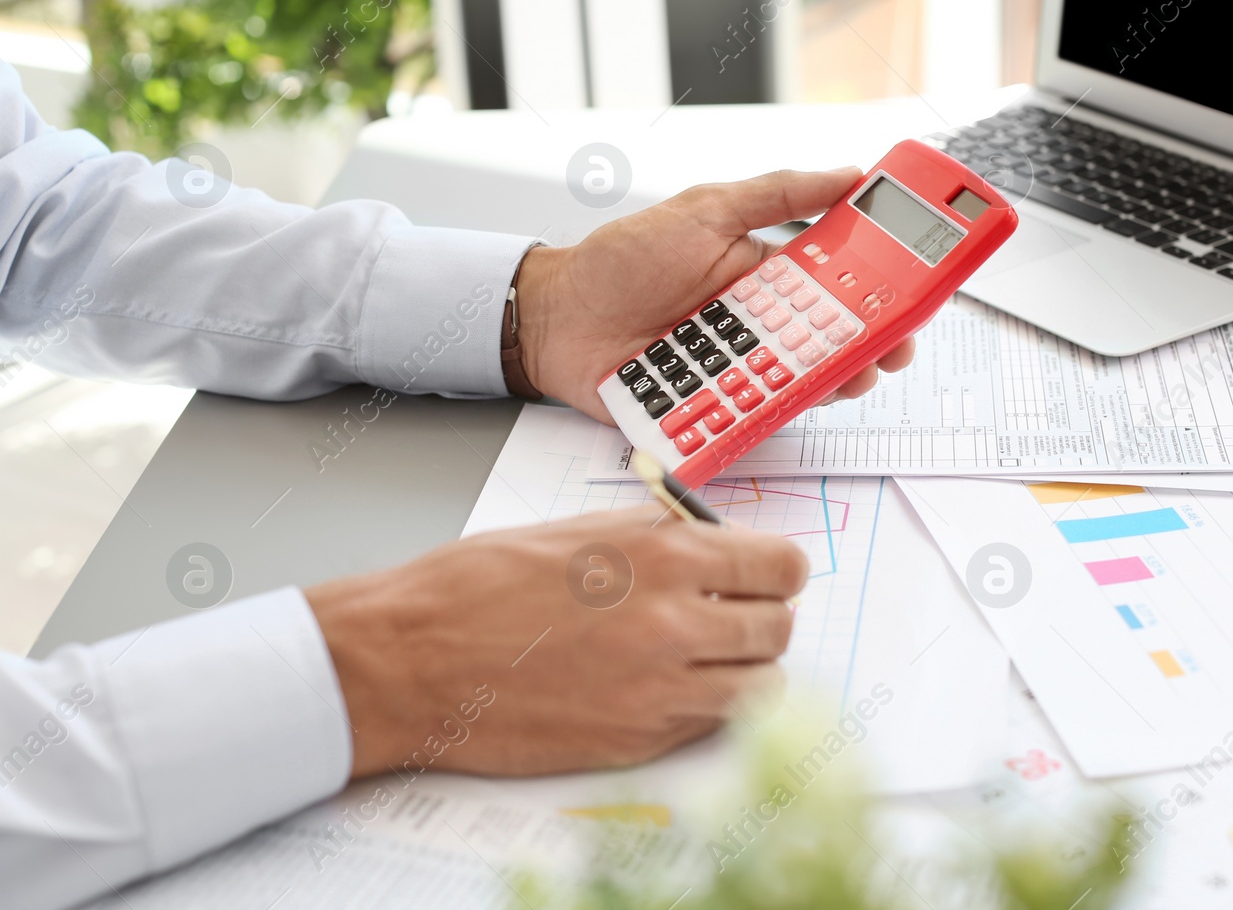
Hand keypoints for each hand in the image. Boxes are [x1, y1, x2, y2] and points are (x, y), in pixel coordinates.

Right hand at [305, 507, 806, 778]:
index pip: (783, 567)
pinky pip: (710, 724)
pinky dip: (705, 707)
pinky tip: (664, 686)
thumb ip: (659, 534)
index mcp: (664, 556)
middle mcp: (675, 623)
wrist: (411, 659)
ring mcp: (660, 691)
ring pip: (763, 687)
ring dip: (745, 669)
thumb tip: (715, 540)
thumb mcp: (580, 528)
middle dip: (763, 617)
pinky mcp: (637, 742)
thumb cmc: (478, 585)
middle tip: (733, 613)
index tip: (764, 575)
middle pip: (780, 629)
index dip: (777, 571)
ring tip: (706, 656)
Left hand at [514, 167, 916, 421]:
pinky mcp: (713, 406)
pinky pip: (758, 414)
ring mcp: (739, 368)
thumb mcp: (705, 209)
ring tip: (856, 374)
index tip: (915, 291)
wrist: (555, 317)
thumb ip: (777, 193)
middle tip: (894, 348)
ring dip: (836, 379)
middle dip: (871, 345)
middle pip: (832, 340)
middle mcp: (759, 325)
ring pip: (804, 381)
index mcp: (766, 275)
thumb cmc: (622, 259)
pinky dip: (782, 410)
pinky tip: (802, 400)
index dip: (879, 290)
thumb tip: (848, 172)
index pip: (839, 284)